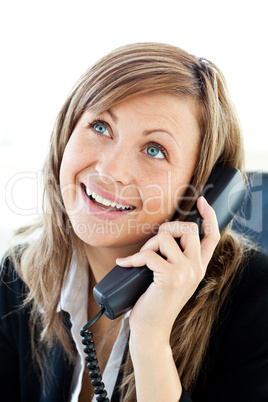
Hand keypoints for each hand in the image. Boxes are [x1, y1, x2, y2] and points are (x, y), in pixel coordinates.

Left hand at [116, 196, 219, 341]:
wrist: (151, 330)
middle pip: (188, 228)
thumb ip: (174, 259)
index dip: (208, 216)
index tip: (200, 202)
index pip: (212, 236)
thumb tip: (159, 236)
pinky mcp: (170, 277)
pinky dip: (133, 258)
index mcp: (198, 266)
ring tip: (140, 260)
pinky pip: (148, 254)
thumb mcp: (172, 278)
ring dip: (147, 245)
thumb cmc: (156, 301)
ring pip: (165, 236)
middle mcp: (196, 267)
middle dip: (167, 228)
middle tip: (153, 246)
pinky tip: (125, 264)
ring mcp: (185, 272)